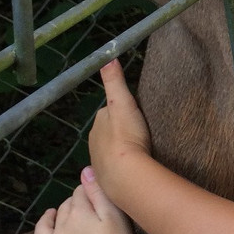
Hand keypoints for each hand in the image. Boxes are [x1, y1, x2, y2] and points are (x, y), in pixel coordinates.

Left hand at [3, 170, 138, 233]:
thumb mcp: (116, 217)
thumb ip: (99, 194)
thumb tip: (85, 170)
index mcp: (79, 215)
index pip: (79, 195)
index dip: (87, 191)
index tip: (95, 193)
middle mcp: (60, 231)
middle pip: (63, 211)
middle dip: (71, 205)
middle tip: (83, 206)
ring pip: (42, 232)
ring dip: (45, 221)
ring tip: (49, 215)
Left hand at [89, 59, 151, 192]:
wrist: (124, 173)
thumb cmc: (126, 135)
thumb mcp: (123, 103)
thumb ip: (115, 81)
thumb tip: (107, 57)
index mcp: (99, 121)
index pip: (109, 111)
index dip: (122, 110)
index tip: (135, 114)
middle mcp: (94, 139)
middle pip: (109, 130)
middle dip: (120, 130)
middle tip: (139, 132)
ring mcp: (98, 158)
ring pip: (110, 148)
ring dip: (121, 148)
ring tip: (138, 149)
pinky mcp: (105, 176)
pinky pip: (113, 165)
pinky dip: (121, 163)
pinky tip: (132, 165)